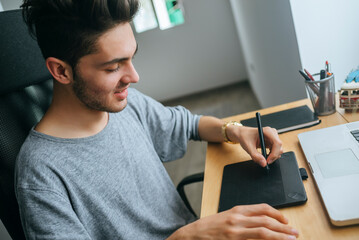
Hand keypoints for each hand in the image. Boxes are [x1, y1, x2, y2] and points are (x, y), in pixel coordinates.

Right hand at [168, 204, 298, 239]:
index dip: (278, 214)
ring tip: (290, 239)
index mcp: (237, 210)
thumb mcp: (227, 216)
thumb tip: (264, 222)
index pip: (263, 208)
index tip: (286, 221)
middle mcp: (238, 219)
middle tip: (294, 232)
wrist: (193, 235)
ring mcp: (236, 232)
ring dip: (280, 237)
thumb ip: (245, 217)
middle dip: (284, 227)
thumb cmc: (210, 227)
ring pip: (263, 233)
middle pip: (266, 221)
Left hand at [226, 125, 282, 166]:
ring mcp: (273, 138)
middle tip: (264, 161)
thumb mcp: (248, 147)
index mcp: (267, 131)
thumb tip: (264, 163)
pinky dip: (271, 155)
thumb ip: (256, 156)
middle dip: (273, 157)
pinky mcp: (272, 142)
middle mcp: (272, 133)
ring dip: (272, 156)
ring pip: (279, 150)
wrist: (242, 134)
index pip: (277, 143)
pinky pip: (276, 151)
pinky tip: (264, 155)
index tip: (267, 161)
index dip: (274, 154)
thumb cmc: (245, 136)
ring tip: (262, 157)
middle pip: (279, 148)